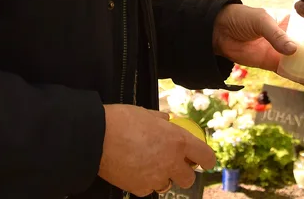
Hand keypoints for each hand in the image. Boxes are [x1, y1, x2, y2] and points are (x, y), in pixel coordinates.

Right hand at [98, 105, 215, 196]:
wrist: (96, 137)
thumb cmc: (121, 120)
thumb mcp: (146, 114)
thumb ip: (161, 121)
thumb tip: (166, 120)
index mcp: (177, 141)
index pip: (205, 156)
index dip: (207, 159)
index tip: (204, 160)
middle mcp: (171, 162)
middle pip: (189, 178)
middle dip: (183, 172)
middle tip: (173, 164)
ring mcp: (155, 178)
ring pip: (167, 185)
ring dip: (162, 177)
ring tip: (149, 166)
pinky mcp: (139, 188)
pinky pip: (148, 189)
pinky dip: (144, 182)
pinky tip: (135, 171)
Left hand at [212, 5, 303, 85]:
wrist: (218, 31)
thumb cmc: (241, 18)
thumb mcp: (261, 21)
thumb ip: (276, 35)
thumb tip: (293, 51)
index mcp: (288, 20)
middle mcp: (287, 36)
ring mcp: (280, 51)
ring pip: (302, 61)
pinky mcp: (271, 63)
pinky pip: (289, 72)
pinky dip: (300, 77)